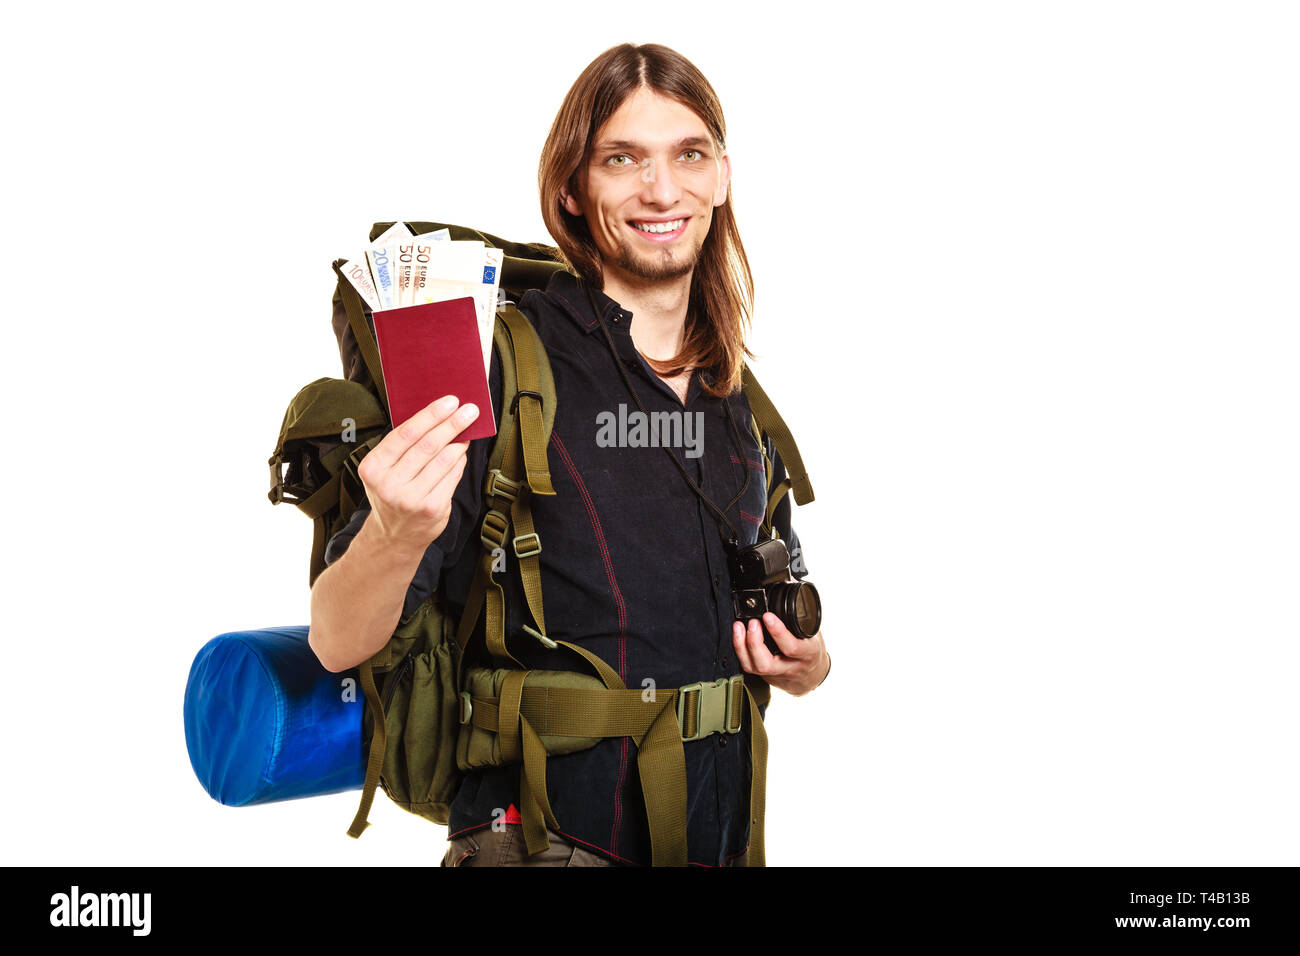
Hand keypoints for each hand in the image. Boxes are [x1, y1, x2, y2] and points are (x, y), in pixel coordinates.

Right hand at [355, 395, 479, 556]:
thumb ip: (403, 446)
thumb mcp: (384, 470)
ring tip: (468, 430)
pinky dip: (459, 461)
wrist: (394, 536)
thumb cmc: (392, 493)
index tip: (449, 402)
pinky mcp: (432, 508)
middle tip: (469, 410)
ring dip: (459, 442)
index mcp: (373, 468)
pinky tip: (461, 453)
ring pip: (444, 460)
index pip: (406, 434)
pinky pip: (452, 476)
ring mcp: (412, 499)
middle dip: (452, 424)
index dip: (431, 415)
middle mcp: (389, 484)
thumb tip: (438, 415)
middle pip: (428, 445)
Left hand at [732, 613, 829, 696]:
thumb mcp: (813, 634)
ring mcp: (776, 674)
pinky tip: (737, 636)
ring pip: (755, 667)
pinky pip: (749, 666)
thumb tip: (788, 591)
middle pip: (768, 663)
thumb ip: (801, 620)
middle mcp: (791, 667)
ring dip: (742, 646)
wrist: (812, 676)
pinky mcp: (765, 676)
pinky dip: (739, 650)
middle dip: (755, 642)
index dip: (778, 632)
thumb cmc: (811, 650)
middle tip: (752, 622)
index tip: (768, 616)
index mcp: (808, 654)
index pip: (793, 647)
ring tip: (739, 626)